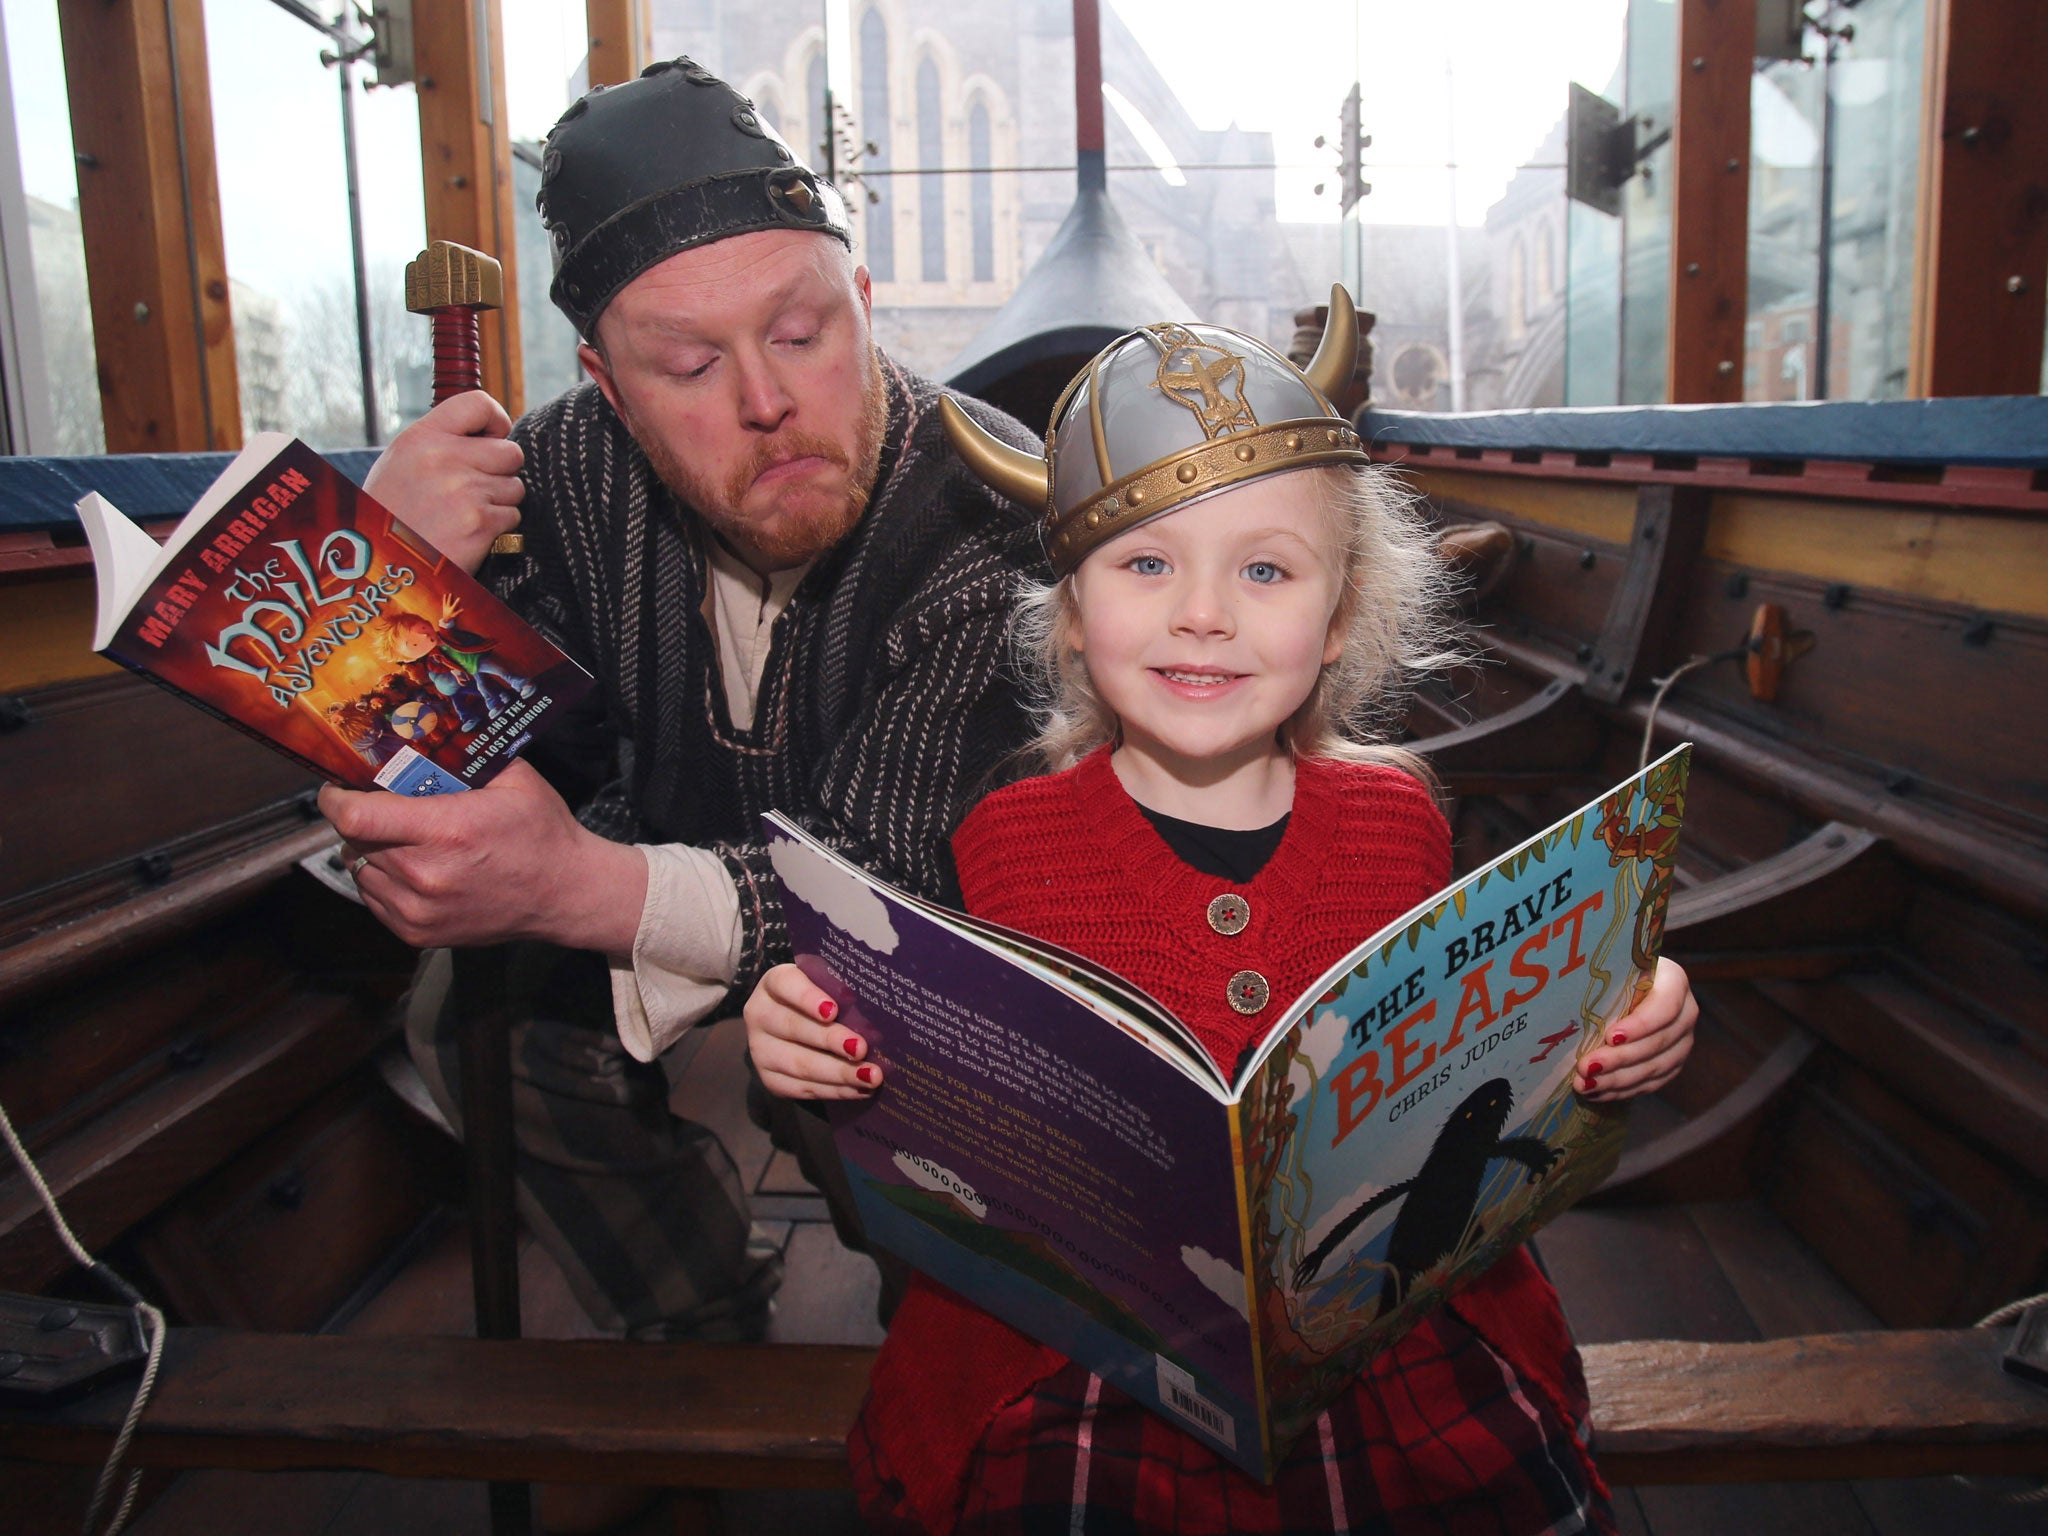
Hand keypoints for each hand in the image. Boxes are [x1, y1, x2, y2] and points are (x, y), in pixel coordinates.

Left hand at [321, 760, 645, 952]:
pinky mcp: (416, 934)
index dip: (335, 799)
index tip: (337, 788)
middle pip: (356, 840)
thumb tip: (416, 736)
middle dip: (363, 820)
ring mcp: (418, 910)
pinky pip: (373, 898)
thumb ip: (461, 759)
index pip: (355, 817)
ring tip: (405, 841)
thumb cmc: (540, 832)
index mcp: (445, 830)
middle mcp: (424, 875)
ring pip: (360, 870)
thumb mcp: (513, 780)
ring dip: (372, 851)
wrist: (564, 895)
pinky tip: (414, 869)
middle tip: (385, 808)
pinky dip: (383, 880)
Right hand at [363, 391, 523, 572]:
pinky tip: (468, 533)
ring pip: (514, 487)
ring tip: (464, 514)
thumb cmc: (390, 514)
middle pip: (510, 452)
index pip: (478, 403)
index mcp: (422, 438)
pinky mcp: (479, 524)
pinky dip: (497, 528)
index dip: (497, 420)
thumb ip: (440, 443)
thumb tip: (489, 435)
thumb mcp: (401, 463)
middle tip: (477, 487)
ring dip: (499, 502)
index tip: (494, 436)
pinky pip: (511, 517)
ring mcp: (464, 492)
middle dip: (502, 471)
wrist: (380, 562)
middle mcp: (444, 459)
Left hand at [438, 592, 462, 626]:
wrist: (445, 618)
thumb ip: (459, 611)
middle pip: (449, 602)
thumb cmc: (451, 616)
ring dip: (446, 597)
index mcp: (451, 609)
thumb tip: (463, 609)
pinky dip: (444, 598)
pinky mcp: (443, 606)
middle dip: (450, 598)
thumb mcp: (455, 615)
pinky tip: (444, 595)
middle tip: (451, 594)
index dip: (457, 601)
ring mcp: (445, 607)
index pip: (454, 605)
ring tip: (446, 594)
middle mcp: (448, 608)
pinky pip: (444, 601)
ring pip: (445, 601)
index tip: (459, 598)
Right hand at [744, 963, 878, 1100]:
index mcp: (774, 983)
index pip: (786, 984)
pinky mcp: (770, 1079)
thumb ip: (842, 991)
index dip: (808, 998)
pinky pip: (802, 1088)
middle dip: (830, 1040)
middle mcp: (761, 1014)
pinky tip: (859, 1089)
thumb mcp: (828, 986)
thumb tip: (879, 1007)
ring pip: (799, 1064)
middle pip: (793, 1027)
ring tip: (870, 1076)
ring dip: (838, 1072)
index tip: (833, 1011)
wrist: (798, 1026)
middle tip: (861, 1049)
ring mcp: (761, 1050)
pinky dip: (834, 1090)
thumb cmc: (823, 999)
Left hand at [1576, 957, 1696, 1101]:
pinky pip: (1652, 1082)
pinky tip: (1597, 1092)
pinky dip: (1623, 1090)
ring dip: (1618, 1080)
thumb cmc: (1613, 973)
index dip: (1641, 1025)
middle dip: (1619, 1058)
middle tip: (1586, 1067)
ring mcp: (1682, 1041)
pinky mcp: (1672, 1063)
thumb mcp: (1611, 970)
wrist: (1627, 985)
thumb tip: (1568, 1000)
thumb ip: (1603, 981)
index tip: (1610, 1037)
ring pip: (1656, 1067)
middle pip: (1659, 1042)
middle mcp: (1685, 1012)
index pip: (1666, 1006)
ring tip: (1585, 1084)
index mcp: (1673, 981)